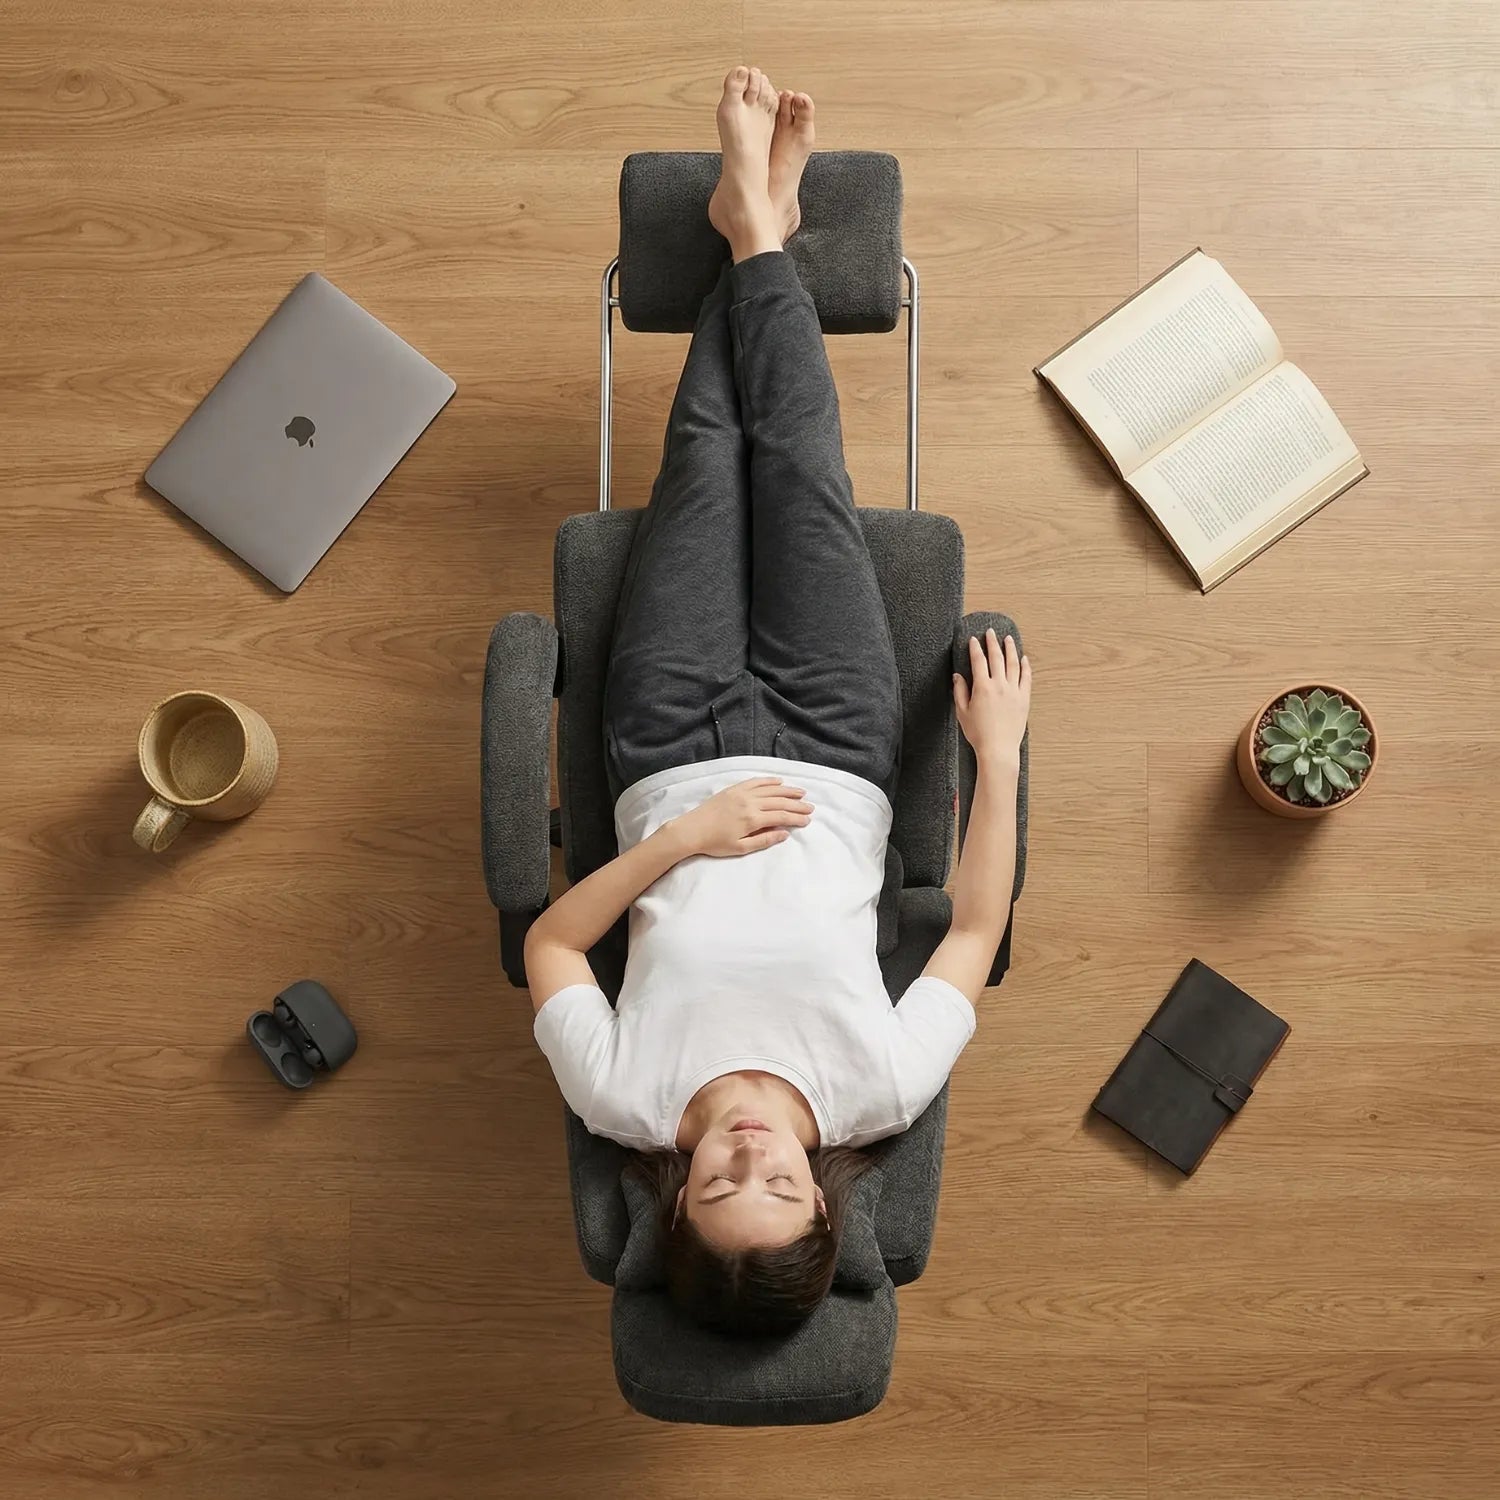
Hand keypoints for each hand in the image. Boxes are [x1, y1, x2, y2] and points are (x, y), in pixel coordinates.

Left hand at [673, 777, 813, 858]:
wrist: (691, 830)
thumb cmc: (715, 843)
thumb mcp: (740, 848)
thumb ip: (764, 841)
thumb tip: (784, 834)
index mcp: (753, 819)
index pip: (781, 817)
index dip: (796, 818)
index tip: (807, 820)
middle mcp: (750, 803)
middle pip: (780, 802)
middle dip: (797, 805)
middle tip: (810, 807)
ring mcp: (742, 793)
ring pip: (771, 790)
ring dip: (787, 791)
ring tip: (801, 793)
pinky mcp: (734, 789)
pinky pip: (755, 782)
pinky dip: (769, 781)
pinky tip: (778, 782)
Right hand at [953, 627, 1030, 768]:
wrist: (998, 749)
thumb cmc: (978, 733)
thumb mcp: (962, 712)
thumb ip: (960, 691)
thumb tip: (958, 676)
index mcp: (982, 687)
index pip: (978, 661)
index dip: (975, 648)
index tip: (974, 640)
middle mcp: (999, 685)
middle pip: (997, 657)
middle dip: (992, 643)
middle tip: (990, 633)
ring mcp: (1014, 691)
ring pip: (1013, 664)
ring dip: (1010, 649)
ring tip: (1008, 639)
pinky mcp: (1024, 698)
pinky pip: (1026, 677)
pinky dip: (1025, 666)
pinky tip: (1023, 658)